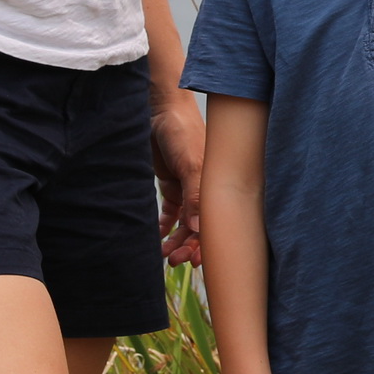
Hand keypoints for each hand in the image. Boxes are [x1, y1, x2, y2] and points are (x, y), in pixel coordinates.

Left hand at [152, 92, 206, 267]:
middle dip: (189, 246)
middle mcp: (205, 190)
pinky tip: (157, 238)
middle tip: (174, 260)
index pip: (216, 222)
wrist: (159, 110)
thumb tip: (199, 229)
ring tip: (163, 253)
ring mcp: (188, 188)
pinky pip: (170, 213)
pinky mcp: (171, 185)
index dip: (207, 244)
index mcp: (216, 186)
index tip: (194, 262)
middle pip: (200, 227)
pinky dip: (164, 227)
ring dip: (176, 240)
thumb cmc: (182, 131)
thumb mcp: (191, 164)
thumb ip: (195, 196)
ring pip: (185, 224)